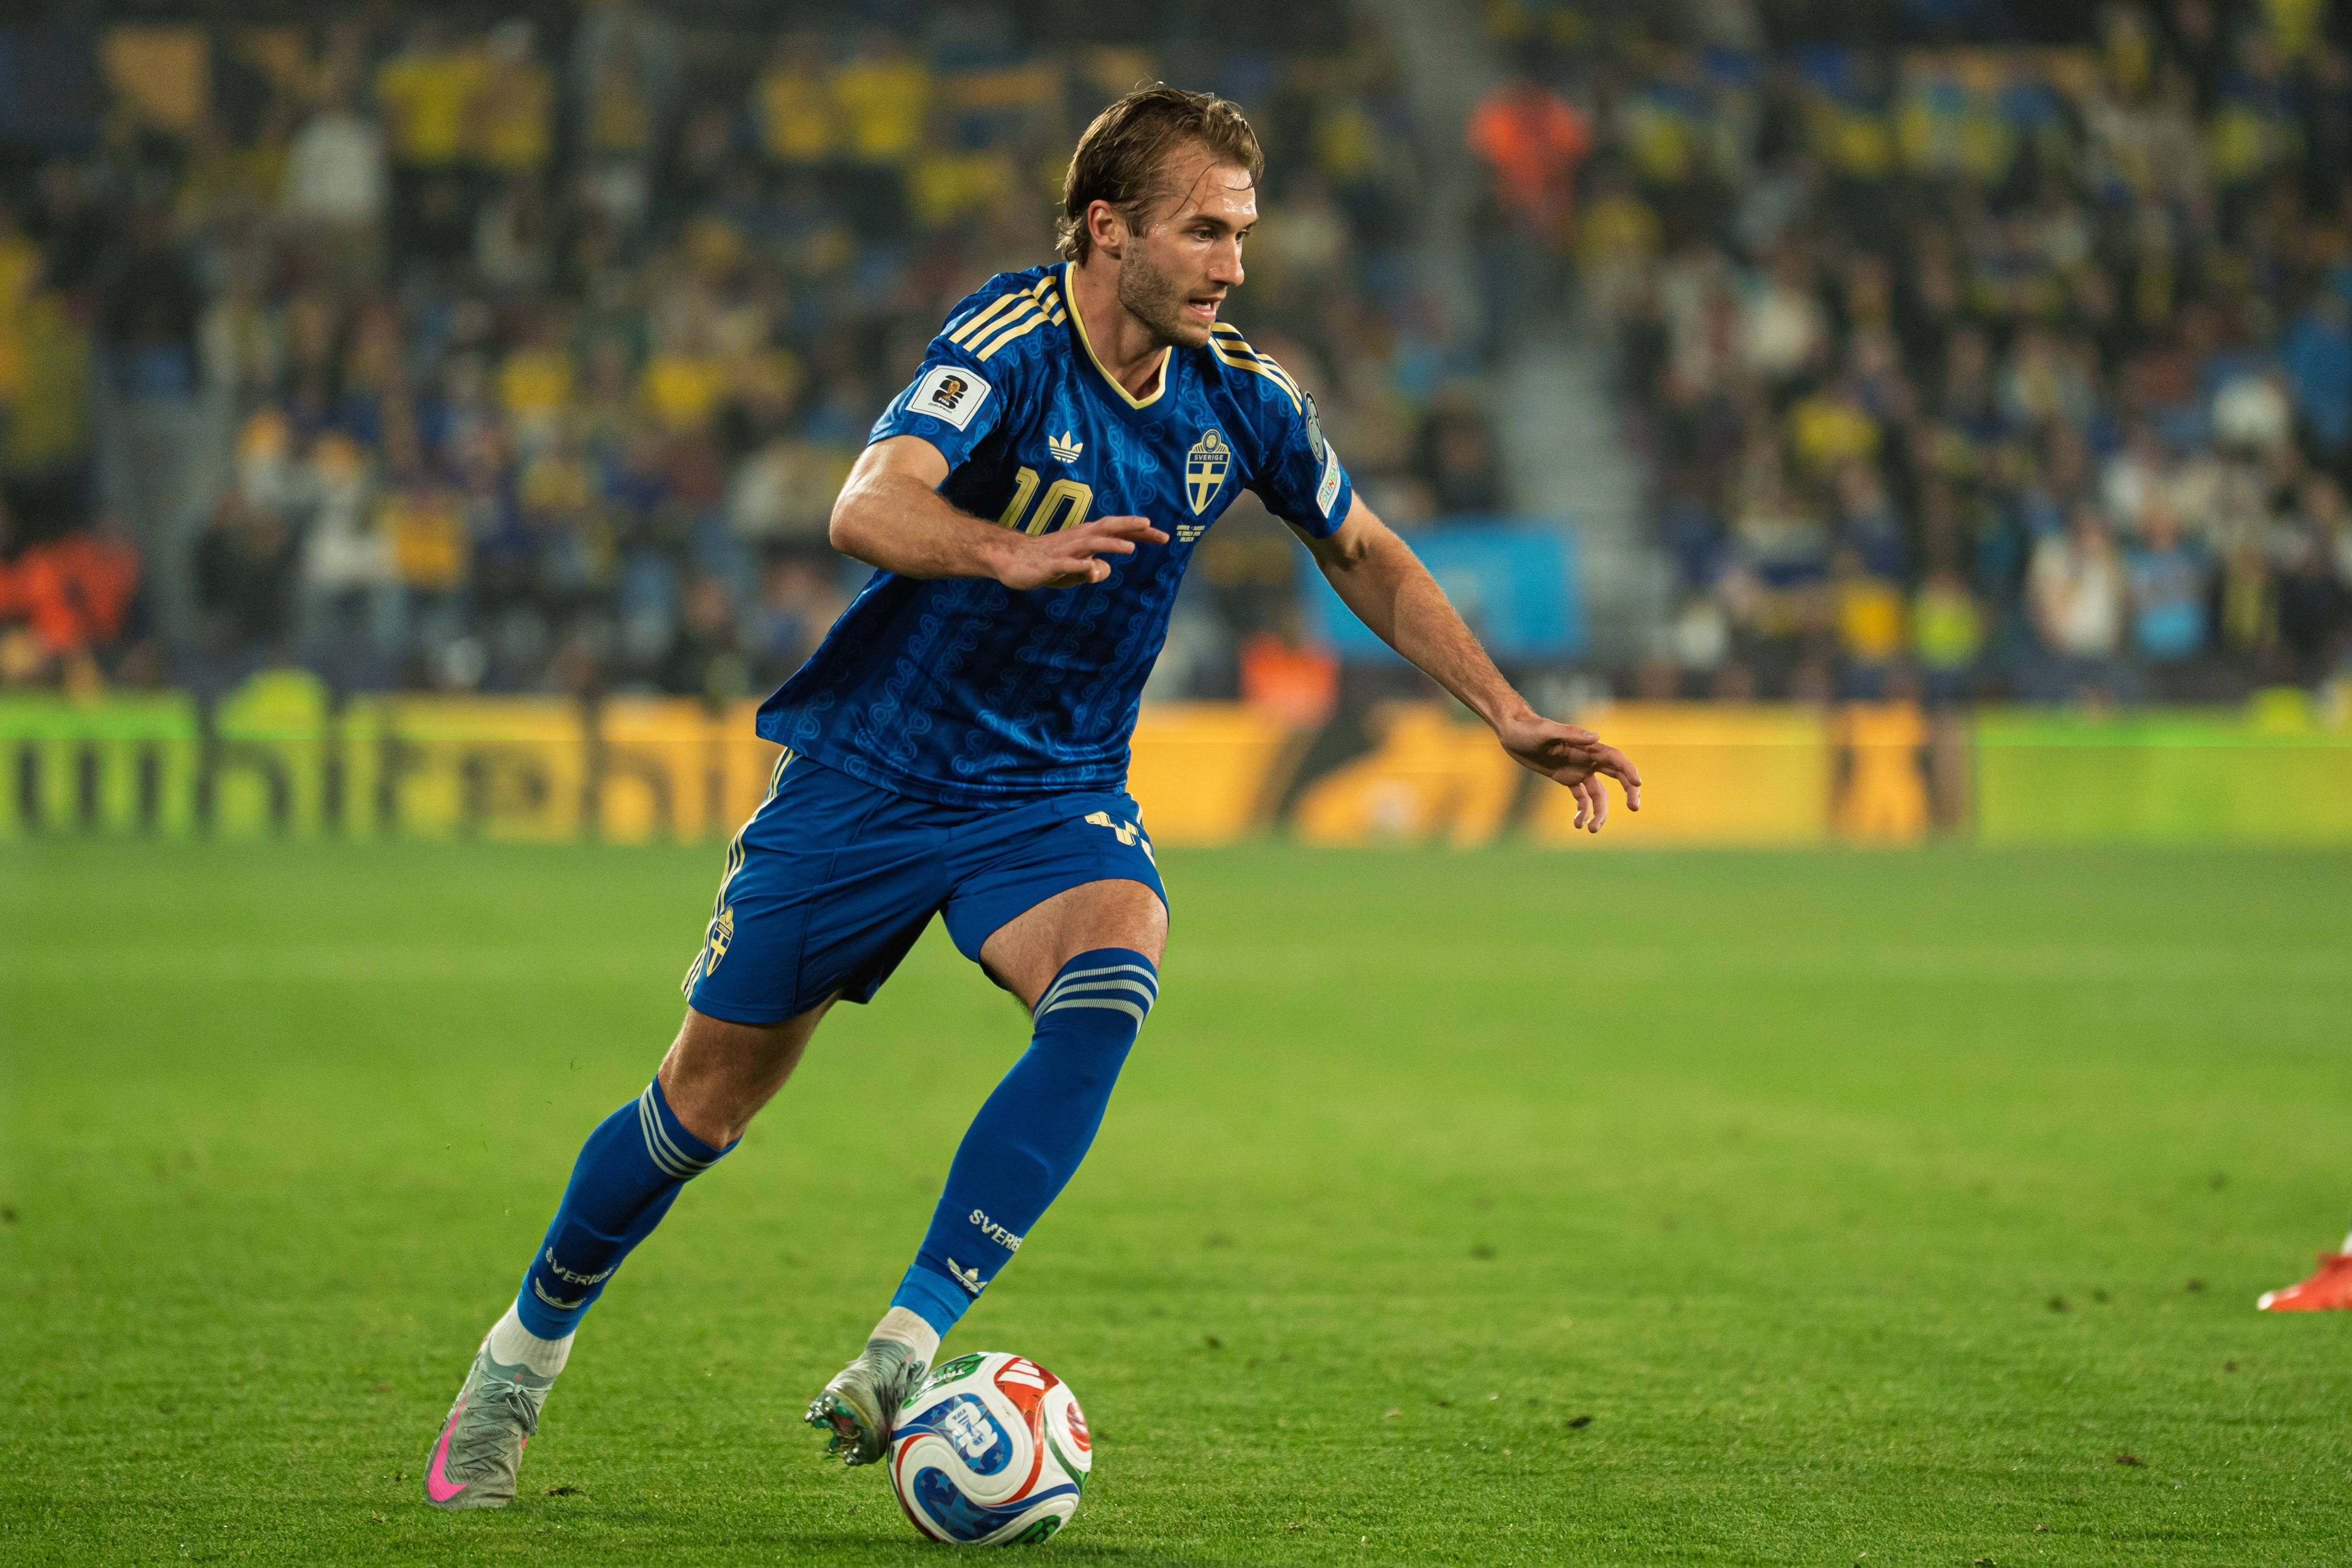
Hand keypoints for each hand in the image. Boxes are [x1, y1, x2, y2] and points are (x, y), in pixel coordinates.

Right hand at [997, 515, 1169, 590]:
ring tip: (1130, 547)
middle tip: (1156, 530)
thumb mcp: (1076, 570)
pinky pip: (1069, 565)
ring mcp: (1066, 550)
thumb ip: (1093, 570)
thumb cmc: (1048, 562)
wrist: (1013, 560)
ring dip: (1110, 544)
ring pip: (1091, 544)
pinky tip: (1094, 570)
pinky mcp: (1052, 564)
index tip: (1164, 536)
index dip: (1140, 532)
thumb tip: (1104, 570)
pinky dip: (1082, 566)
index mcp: (1087, 537)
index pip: (1117, 530)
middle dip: (1132, 528)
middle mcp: (1079, 539)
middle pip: (1109, 528)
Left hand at [1495, 712, 1641, 832]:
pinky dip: (1582, 812)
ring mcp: (1578, 770)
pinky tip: (1577, 824)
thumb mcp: (1546, 731)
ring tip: (1591, 830)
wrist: (1512, 733)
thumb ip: (1570, 734)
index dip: (1628, 770)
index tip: (1638, 784)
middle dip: (1629, 791)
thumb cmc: (1527, 729)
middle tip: (1634, 808)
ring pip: (1598, 794)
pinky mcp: (1566, 778)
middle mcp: (1587, 759)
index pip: (1615, 759)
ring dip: (1599, 812)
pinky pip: (1581, 798)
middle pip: (1617, 776)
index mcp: (1586, 747)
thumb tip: (1596, 737)